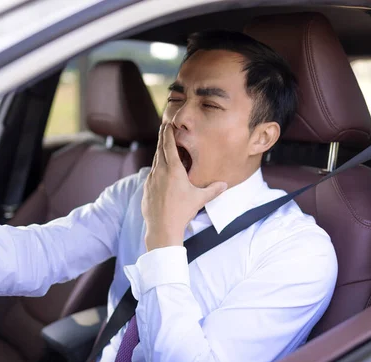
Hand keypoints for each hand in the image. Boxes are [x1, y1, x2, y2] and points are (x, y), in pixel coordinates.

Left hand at [142, 124, 226, 250]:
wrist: (162, 228)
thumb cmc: (182, 212)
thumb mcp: (199, 199)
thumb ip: (213, 190)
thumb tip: (225, 184)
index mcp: (173, 170)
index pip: (169, 146)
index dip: (168, 134)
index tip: (166, 124)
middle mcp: (160, 172)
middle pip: (160, 150)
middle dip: (163, 138)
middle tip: (163, 128)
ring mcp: (151, 180)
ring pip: (155, 162)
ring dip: (159, 153)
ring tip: (163, 147)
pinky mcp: (146, 189)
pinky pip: (151, 174)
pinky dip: (156, 168)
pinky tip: (159, 170)